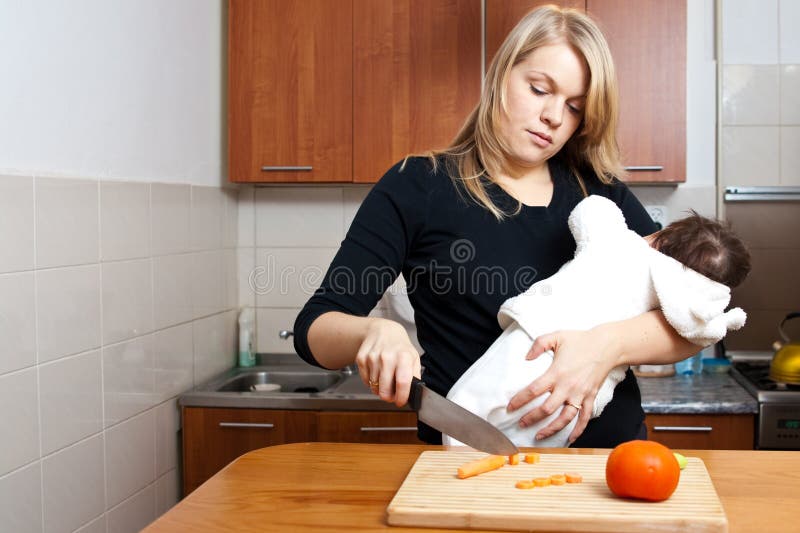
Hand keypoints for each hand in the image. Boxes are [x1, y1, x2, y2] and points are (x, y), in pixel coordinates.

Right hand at [355, 318, 421, 406]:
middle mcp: (387, 357)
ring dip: (380, 388)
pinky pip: (365, 381)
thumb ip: (415, 375)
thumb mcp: (413, 357)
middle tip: (392, 394)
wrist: (382, 330)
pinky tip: (377, 373)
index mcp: (403, 356)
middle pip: (384, 390)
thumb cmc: (399, 346)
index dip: (401, 397)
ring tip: (385, 379)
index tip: (400, 402)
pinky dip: (371, 382)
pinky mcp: (361, 359)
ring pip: (374, 387)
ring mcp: (372, 358)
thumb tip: (414, 392)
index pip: (402, 383)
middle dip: (388, 397)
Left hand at [506, 327, 615, 443]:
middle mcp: (568, 386)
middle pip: (547, 409)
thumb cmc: (580, 340)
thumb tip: (526, 358)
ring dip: (551, 429)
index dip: (520, 400)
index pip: (534, 390)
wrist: (607, 345)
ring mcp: (580, 394)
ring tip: (539, 435)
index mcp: (556, 372)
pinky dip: (578, 430)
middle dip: (531, 418)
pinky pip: (585, 417)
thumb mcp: (556, 336)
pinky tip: (570, 439)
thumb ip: (539, 344)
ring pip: (565, 418)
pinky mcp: (591, 397)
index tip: (510, 407)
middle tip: (520, 424)